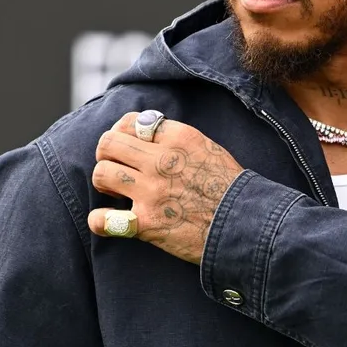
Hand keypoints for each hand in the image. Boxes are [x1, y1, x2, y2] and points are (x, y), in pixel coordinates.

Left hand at [88, 113, 243, 264]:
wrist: (246, 223)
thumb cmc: (230, 187)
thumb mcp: (208, 148)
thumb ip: (177, 140)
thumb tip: (150, 135)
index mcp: (178, 138)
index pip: (132, 122)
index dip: (124, 133)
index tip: (128, 147)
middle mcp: (161, 161)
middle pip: (108, 143)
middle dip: (107, 154)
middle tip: (117, 167)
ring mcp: (152, 192)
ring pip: (101, 174)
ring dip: (104, 182)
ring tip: (116, 192)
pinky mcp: (147, 223)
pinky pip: (104, 220)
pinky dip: (100, 221)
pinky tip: (107, 221)